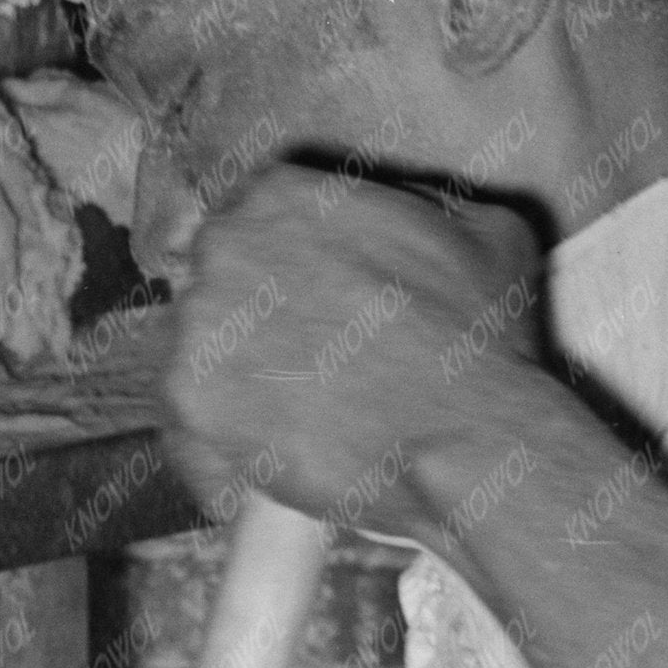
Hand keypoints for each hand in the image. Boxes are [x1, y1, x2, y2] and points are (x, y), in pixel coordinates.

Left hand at [162, 166, 553, 531]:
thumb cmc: (483, 340)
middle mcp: (227, 244)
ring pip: (193, 358)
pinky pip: (183, 435)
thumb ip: (416, 206)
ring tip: (287, 430)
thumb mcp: (479, 230)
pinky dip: (216, 463)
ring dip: (231, 393)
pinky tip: (265, 475)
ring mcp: (199, 325)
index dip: (282, 276)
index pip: (254, 225)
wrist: (471, 438)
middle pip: (216, 286)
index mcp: (283, 193)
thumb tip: (402, 213)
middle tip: (301, 376)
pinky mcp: (189, 403)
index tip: (307, 317)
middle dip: (251, 330)